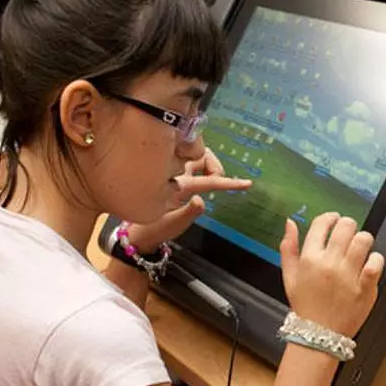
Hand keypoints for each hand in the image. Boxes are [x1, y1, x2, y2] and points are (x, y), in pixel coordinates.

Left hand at [128, 150, 250, 250]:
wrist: (138, 230)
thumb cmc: (156, 229)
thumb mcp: (174, 224)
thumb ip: (189, 212)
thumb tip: (201, 199)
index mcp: (179, 185)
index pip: (209, 181)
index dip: (230, 183)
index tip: (247, 184)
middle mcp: (176, 174)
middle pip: (202, 155)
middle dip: (215, 165)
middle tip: (218, 181)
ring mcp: (175, 172)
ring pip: (197, 156)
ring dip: (209, 164)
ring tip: (212, 180)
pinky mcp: (174, 175)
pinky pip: (192, 163)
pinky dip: (203, 167)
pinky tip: (205, 180)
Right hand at [280, 213, 384, 337]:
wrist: (319, 334)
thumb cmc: (305, 306)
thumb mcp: (289, 277)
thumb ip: (289, 248)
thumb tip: (290, 223)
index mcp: (310, 259)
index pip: (322, 224)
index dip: (330, 217)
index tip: (334, 220)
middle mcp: (329, 264)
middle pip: (346, 226)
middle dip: (348, 225)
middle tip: (348, 233)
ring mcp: (349, 275)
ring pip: (363, 240)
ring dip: (363, 239)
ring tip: (360, 247)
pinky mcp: (365, 287)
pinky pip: (376, 263)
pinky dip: (376, 259)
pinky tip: (370, 263)